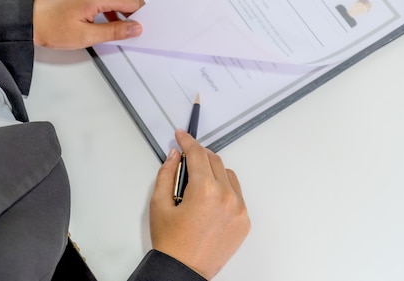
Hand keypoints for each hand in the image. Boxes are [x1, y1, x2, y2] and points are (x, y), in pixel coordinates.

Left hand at [32, 0, 143, 48]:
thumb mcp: (87, 36)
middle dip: (127, 13)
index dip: (139, 15)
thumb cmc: (51, 27)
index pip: (132, 1)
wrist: (30, 19)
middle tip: (121, 31)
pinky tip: (99, 16)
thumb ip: (116, 31)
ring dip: (115, 8)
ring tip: (103, 24)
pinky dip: (106, 2)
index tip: (139, 27)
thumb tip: (135, 28)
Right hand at [149, 130, 250, 279]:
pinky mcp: (244, 220)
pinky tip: (209, 200)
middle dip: (198, 156)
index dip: (187, 141)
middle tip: (185, 160)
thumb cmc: (171, 243)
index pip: (197, 154)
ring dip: (213, 172)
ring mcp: (239, 209)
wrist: (183, 271)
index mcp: (205, 190)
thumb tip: (175, 156)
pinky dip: (224, 190)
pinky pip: (236, 194)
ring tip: (197, 184)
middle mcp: (227, 197)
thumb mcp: (159, 204)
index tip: (181, 136)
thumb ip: (167, 174)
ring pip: (228, 175)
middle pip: (214, 160)